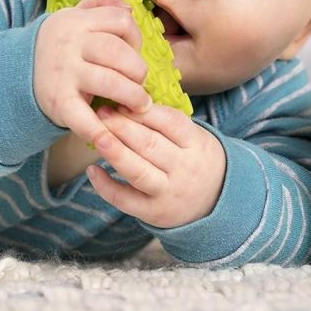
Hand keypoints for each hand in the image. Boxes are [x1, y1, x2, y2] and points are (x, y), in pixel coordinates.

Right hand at [34, 0, 151, 146]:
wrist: (12, 73)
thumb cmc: (58, 45)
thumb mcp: (74, 17)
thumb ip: (101, 4)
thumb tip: (129, 7)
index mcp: (76, 20)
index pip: (120, 20)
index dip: (136, 36)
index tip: (134, 51)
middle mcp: (69, 44)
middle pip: (118, 52)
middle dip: (138, 69)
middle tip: (141, 81)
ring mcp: (64, 74)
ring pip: (111, 82)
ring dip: (134, 96)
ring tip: (140, 104)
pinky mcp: (58, 103)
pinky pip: (85, 118)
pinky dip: (101, 131)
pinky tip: (113, 138)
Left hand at [86, 104, 226, 228]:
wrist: (217, 201)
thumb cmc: (195, 158)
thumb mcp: (195, 136)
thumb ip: (167, 121)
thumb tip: (129, 98)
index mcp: (196, 144)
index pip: (170, 122)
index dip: (143, 111)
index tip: (121, 100)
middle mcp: (184, 169)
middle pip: (150, 145)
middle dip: (122, 126)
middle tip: (101, 112)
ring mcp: (168, 192)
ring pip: (138, 172)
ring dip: (115, 152)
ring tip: (97, 136)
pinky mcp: (152, 213)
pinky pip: (125, 200)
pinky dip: (106, 186)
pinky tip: (92, 170)